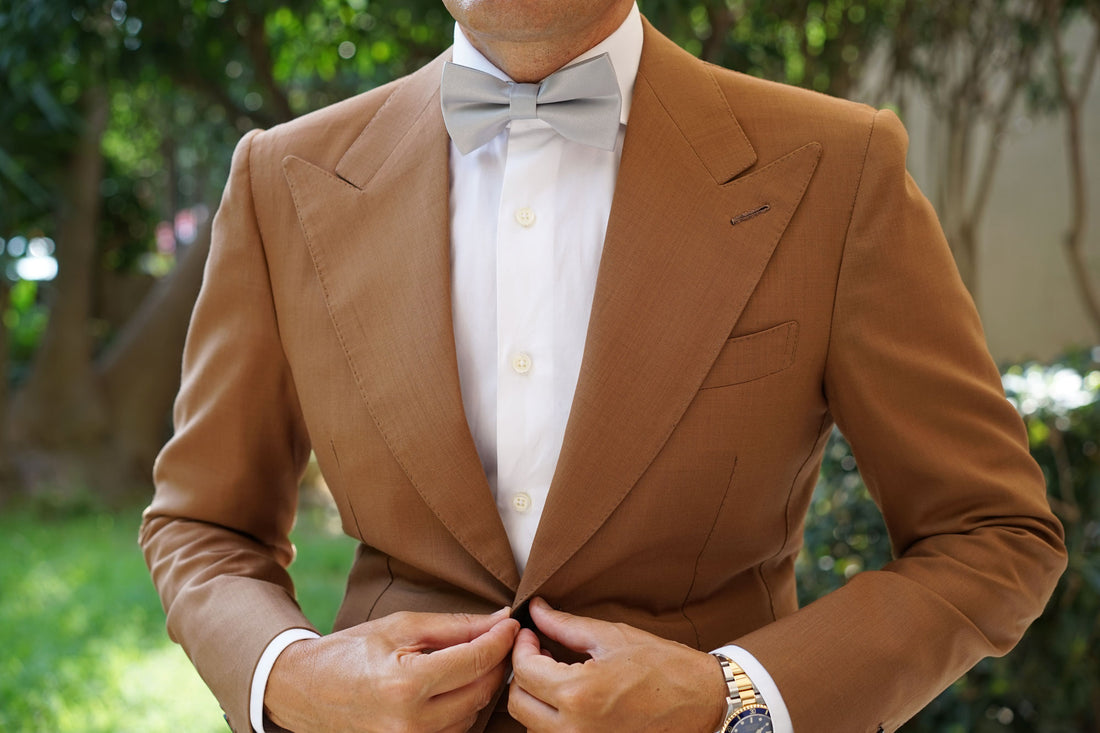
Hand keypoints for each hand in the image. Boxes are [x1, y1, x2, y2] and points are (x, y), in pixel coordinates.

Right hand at [265, 607, 518, 732]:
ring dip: (481, 686)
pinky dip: (463, 707)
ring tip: (473, 659)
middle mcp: (411, 723)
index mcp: (406, 684)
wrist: (305, 691)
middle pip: (481, 691)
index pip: (476, 661)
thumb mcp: (400, 626)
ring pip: (472, 714)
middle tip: (498, 638)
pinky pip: (455, 731)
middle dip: (496, 662)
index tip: (512, 623)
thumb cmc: (351, 651)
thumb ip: (454, 626)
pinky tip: (455, 686)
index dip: (501, 639)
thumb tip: (499, 620)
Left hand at [508, 597, 727, 731]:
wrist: (703, 701)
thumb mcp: (611, 636)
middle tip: (539, 650)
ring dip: (534, 697)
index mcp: (578, 694)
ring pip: (532, 724)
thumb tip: (535, 610)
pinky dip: (551, 717)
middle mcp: (575, 728)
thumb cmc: (663, 666)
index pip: (524, 670)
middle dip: (522, 672)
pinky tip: (569, 694)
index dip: (522, 645)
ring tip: (554, 671)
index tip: (530, 632)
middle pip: (519, 703)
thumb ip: (564, 625)